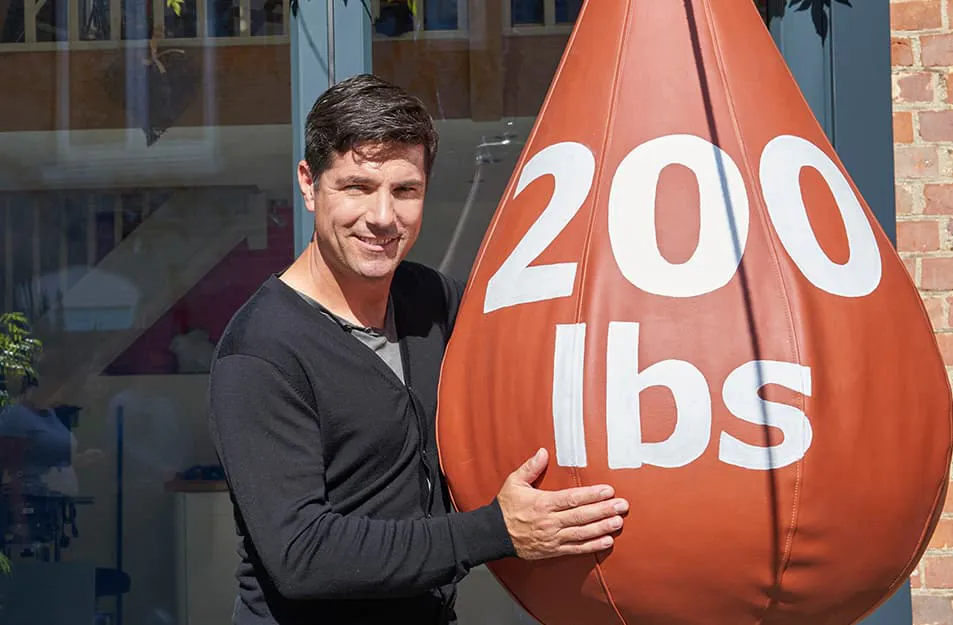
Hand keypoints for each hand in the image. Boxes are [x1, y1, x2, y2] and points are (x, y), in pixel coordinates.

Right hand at [496, 448, 627, 559]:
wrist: (493, 534)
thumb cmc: (505, 507)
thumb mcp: (514, 482)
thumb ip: (530, 467)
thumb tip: (543, 452)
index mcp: (542, 503)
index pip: (571, 498)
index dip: (591, 495)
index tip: (608, 490)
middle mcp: (549, 521)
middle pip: (581, 516)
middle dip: (603, 510)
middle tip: (622, 505)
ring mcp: (552, 537)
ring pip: (581, 533)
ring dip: (602, 528)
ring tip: (618, 522)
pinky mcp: (553, 550)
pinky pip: (575, 548)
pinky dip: (592, 546)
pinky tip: (606, 541)